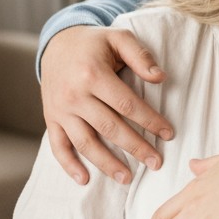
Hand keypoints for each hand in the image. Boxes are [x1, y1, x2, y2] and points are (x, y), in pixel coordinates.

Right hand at [41, 26, 172, 184]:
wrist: (56, 43)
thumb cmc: (94, 43)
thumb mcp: (118, 38)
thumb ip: (140, 56)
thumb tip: (161, 78)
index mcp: (92, 74)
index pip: (127, 104)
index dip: (150, 121)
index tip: (169, 134)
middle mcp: (74, 95)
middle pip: (109, 128)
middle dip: (135, 147)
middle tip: (156, 163)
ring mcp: (60, 109)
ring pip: (85, 142)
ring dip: (106, 163)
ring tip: (128, 178)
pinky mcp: (50, 118)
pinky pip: (58, 146)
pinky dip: (69, 165)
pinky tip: (85, 180)